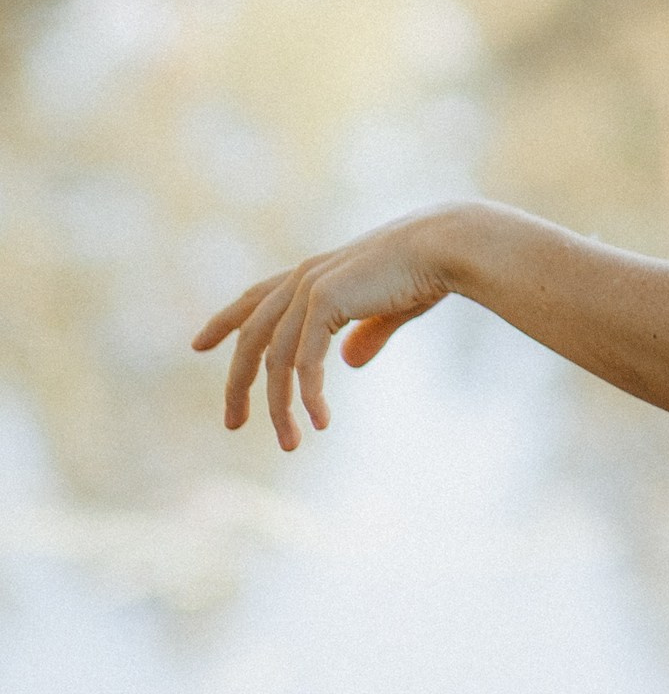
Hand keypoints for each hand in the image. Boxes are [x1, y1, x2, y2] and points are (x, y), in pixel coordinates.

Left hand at [192, 208, 468, 450]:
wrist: (447, 247)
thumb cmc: (426, 272)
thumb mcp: (389, 309)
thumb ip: (366, 333)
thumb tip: (349, 363)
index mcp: (315, 275)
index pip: (256, 299)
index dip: (225, 321)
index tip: (197, 345)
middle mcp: (304, 278)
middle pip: (252, 337)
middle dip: (237, 383)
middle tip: (233, 424)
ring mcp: (311, 288)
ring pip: (275, 359)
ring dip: (280, 407)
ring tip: (290, 445)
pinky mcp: (326, 301)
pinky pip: (305, 361)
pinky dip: (308, 396)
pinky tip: (319, 422)